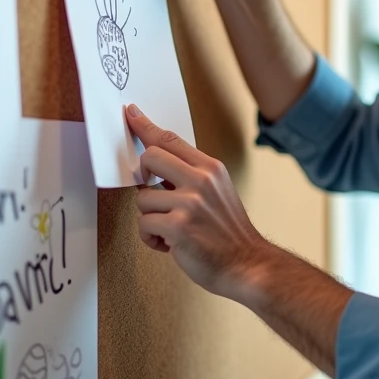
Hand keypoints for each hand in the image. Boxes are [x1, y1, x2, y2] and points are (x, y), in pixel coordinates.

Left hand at [124, 103, 272, 300]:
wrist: (248, 264)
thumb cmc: (228, 233)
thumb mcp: (218, 192)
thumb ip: (191, 176)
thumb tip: (155, 166)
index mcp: (211, 168)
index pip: (171, 140)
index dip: (146, 126)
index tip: (130, 114)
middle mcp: (201, 180)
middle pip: (151, 157)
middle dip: (144, 177)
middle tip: (155, 195)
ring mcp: (190, 202)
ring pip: (142, 198)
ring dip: (150, 218)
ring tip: (170, 231)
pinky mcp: (178, 226)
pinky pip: (144, 224)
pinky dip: (151, 238)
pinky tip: (169, 245)